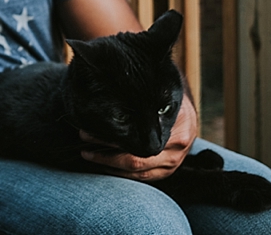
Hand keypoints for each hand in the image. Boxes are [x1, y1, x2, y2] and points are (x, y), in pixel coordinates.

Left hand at [79, 96, 197, 181]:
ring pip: (137, 171)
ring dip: (109, 164)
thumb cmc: (167, 98)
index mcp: (177, 128)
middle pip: (135, 158)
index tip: (92, 128)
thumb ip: (144, 101)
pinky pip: (141, 177)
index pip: (139, 138)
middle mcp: (176, 149)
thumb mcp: (160, 93)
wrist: (186, 111)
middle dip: (105, 151)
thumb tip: (110, 97)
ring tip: (87, 152)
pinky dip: (120, 172)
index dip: (113, 136)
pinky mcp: (166, 171)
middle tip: (84, 137)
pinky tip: (103, 164)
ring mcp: (173, 163)